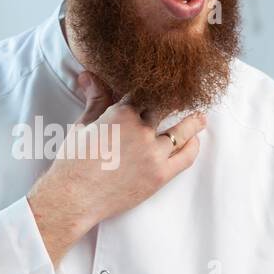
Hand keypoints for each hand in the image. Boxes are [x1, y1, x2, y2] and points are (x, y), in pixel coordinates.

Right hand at [27, 72, 206, 264]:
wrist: (73, 198)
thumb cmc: (72, 162)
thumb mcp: (83, 125)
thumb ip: (95, 99)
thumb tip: (88, 75)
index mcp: (121, 113)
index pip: (146, 92)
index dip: (154, 87)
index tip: (165, 84)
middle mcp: (141, 130)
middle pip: (167, 106)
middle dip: (176, 99)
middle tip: (186, 96)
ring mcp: (153, 153)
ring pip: (182, 130)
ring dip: (193, 121)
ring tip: (201, 117)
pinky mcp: (159, 175)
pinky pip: (186, 157)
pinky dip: (193, 146)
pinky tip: (194, 140)